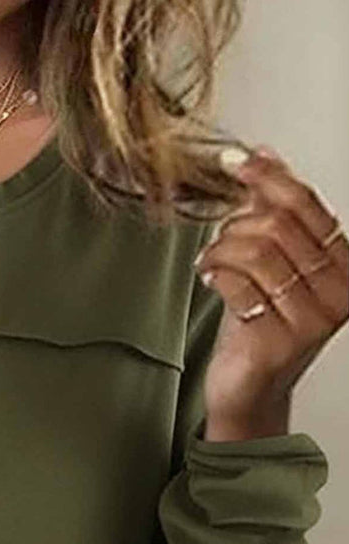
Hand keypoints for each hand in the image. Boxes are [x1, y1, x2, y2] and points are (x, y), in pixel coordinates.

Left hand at [193, 144, 347, 424]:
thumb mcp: (271, 262)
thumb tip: (263, 154)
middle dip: (236, 225)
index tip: (235, 161)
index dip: (267, 177)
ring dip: (221, 250)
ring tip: (210, 262)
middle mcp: (338, 291)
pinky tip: (209, 279)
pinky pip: (239, 286)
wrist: (250, 389)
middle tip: (219, 241)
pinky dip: (215, 275)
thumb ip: (271, 211)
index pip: (306, 204)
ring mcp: (312, 319)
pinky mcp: (279, 341)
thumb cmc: (260, 327)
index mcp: (344, 264)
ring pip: (257, 252)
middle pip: (279, 225)